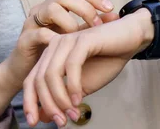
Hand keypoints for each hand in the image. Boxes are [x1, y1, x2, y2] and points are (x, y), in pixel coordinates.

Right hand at [3, 0, 118, 89]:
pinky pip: (39, 32)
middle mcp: (43, 9)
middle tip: (97, 25)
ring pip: (51, 9)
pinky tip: (65, 47)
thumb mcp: (76, 36)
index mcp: (56, 6)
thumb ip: (92, 24)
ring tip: (80, 37)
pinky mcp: (24, 39)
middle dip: (84, 8)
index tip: (110, 8)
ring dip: (70, 22)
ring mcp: (32, 22)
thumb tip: (115, 15)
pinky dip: (54, 38)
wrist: (30, 75)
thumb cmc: (55, 52)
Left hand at [23, 9, 153, 126]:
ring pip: (51, 74)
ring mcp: (67, 41)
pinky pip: (71, 66)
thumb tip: (43, 117)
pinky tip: (80, 99)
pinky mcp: (82, 40)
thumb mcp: (82, 86)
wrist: (130, 39)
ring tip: (72, 113)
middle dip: (48, 105)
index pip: (31, 80)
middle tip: (61, 122)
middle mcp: (55, 46)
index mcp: (51, 55)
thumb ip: (63, 99)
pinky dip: (73, 86)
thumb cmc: (107, 59)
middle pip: (38, 79)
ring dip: (60, 99)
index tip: (33, 123)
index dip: (29, 102)